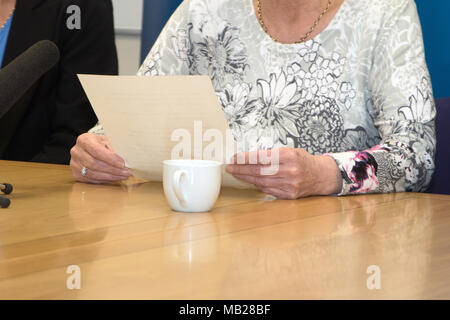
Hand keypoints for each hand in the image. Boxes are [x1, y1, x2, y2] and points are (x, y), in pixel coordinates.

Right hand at [70, 133, 131, 183]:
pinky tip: (115, 178)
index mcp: (84, 140)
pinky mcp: (77, 174)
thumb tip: (125, 160)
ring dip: (110, 177)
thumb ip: (114, 148)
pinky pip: (91, 180)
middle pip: (94, 164)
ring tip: (123, 176)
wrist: (91, 146)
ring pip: (93, 174)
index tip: (123, 164)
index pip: (97, 151)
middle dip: (113, 170)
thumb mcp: (108, 140)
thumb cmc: (102, 143)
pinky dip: (105, 180)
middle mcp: (76, 151)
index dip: (110, 159)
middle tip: (126, 172)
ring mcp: (74, 164)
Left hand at [226, 148, 341, 198]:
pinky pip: (268, 190)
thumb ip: (272, 154)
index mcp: (289, 156)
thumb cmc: (303, 160)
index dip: (245, 158)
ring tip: (235, 173)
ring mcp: (289, 185)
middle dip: (241, 169)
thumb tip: (250, 157)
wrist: (321, 175)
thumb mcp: (290, 150)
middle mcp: (290, 171)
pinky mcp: (289, 195)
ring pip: (261, 182)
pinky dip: (257, 185)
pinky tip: (249, 180)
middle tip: (229, 167)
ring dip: (246, 178)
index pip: (262, 157)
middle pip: (259, 171)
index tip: (234, 158)